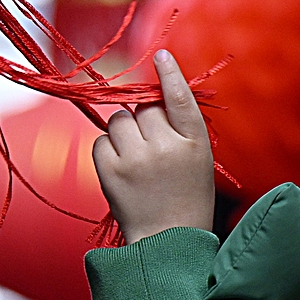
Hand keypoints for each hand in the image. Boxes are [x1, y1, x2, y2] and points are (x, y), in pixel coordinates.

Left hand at [92, 50, 215, 242]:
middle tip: (153, 149)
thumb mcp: (198, 159)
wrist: (168, 243)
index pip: (180, 98)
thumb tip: (150, 94)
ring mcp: (136, 159)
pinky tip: (122, 169)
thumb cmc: (185, 197)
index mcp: (194, 143)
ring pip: (120, 120)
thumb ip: (180, 126)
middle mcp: (166, 147)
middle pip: (144, 108)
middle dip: (144, 120)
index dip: (170, 74)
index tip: (162, 56)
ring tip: (137, 160)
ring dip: (124, 133)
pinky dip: (108, 150)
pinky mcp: (111, 172)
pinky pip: (101, 141)